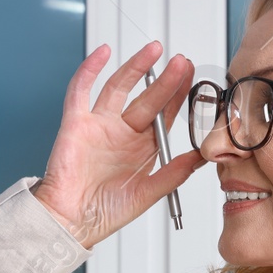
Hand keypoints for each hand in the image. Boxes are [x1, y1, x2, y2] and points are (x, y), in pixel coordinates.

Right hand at [31, 41, 207, 249]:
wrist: (70, 222)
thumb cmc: (105, 213)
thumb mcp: (148, 193)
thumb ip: (175, 173)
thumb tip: (202, 156)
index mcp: (141, 149)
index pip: (165, 115)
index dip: (179, 97)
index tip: (193, 78)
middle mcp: (122, 133)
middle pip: (147, 98)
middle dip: (165, 80)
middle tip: (181, 62)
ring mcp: (99, 125)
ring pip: (119, 87)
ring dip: (135, 67)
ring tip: (154, 50)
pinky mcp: (75, 123)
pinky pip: (80, 91)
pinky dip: (89, 70)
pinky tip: (103, 53)